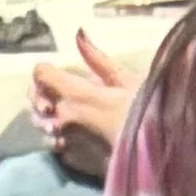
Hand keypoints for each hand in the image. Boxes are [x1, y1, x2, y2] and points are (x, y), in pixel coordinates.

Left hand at [32, 34, 136, 179]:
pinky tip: (77, 136)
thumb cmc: (149, 115)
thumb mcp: (128, 82)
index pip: (41, 74)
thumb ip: (98, 60)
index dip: (47, 70)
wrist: (160, 159)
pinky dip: (62, 137)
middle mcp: (62, 117)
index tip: (59, 71)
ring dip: (49, 117)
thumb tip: (79, 34)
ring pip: (42, 124)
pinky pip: (56, 145)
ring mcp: (65, 142)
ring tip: (66, 116)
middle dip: (43, 92)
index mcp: (74, 94)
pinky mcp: (72, 161)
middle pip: (35, 99)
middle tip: (60, 91)